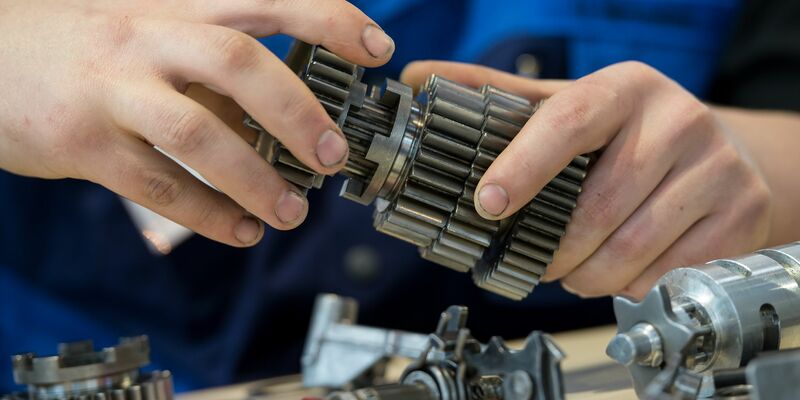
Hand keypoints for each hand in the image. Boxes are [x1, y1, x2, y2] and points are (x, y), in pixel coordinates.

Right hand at [0, 0, 394, 245]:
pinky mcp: (82, 142)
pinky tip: (240, 230)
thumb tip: (286, 111)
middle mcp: (147, 38)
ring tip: (291, 214)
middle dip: (298, 110)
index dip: (327, 18)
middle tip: (333, 155)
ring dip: (255, 180)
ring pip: (198, 134)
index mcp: (175, 5)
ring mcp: (112, 89)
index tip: (375, 47)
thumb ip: (214, 65)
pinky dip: (208, 214)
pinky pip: (158, 185)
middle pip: (238, 62)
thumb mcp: (152, 30)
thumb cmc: (86, 46)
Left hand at [402, 61, 772, 298]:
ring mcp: (717, 169)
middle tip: (535, 259)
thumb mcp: (571, 104)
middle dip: (553, 249)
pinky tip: (619, 271)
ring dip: (586, 275)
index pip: (568, 122)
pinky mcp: (740, 216)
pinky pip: (666, 273)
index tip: (489, 203)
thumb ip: (499, 95)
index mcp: (626, 89)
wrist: (725, 155)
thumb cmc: (633, 134)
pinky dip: (629, 285)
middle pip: (597, 206)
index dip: (523, 167)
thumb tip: (420, 75)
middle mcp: (678, 120)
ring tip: (573, 269)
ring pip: (630, 249)